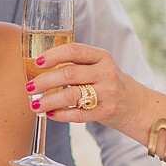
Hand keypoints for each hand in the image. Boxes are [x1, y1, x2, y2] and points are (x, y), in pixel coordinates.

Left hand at [32, 42, 150, 132]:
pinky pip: (79, 114)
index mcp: (101, 56)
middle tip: (28, 87)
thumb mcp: (99, 66)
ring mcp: (108, 93)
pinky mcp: (107, 111)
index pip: (74, 50)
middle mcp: (106, 72)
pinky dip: (61, 115)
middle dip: (45, 81)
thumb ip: (76, 63)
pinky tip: (50, 114)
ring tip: (34, 105)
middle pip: (70, 74)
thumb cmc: (108, 83)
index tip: (37, 62)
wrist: (137, 105)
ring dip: (49, 101)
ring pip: (72, 95)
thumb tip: (39, 68)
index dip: (53, 55)